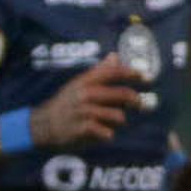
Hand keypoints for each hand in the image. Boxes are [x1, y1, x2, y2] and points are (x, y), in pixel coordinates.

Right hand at [30, 54, 145, 147]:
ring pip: (118, 116)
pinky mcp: (83, 129)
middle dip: (135, 100)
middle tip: (140, 104)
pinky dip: (108, 135)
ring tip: (111, 123)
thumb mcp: (79, 84)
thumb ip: (99, 71)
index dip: (132, 73)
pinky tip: (102, 134)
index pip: (113, 72)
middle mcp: (86, 94)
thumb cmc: (66, 103)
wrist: (43, 124)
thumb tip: (115, 56)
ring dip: (118, 121)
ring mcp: (85, 111)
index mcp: (86, 81)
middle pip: (121, 94)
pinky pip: (108, 133)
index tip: (147, 77)